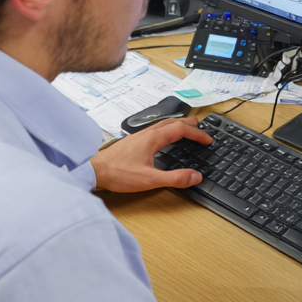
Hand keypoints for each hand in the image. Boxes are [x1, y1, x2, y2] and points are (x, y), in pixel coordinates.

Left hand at [90, 119, 211, 192]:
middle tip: (202, 127)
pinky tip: (164, 138)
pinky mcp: (133, 141)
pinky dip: (167, 130)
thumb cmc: (118, 174)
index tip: (208, 139)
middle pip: (173, 122)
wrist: (94, 171)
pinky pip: (155, 129)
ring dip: (178, 125)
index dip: (197, 133)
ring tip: (187, 129)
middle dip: (190, 124)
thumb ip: (174, 178)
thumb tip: (195, 176)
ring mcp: (139, 136)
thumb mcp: (150, 179)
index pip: (181, 129)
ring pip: (163, 124)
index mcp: (153, 138)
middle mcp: (146, 133)